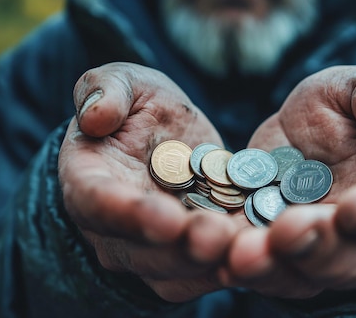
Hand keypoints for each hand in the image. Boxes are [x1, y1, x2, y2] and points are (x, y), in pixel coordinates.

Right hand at [58, 62, 238, 301]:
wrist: (166, 136)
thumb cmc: (137, 105)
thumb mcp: (123, 82)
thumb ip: (103, 91)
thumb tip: (94, 116)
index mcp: (87, 182)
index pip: (98, 203)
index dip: (130, 214)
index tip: (166, 217)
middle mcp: (112, 229)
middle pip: (142, 252)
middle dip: (182, 250)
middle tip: (218, 237)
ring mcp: (151, 249)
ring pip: (178, 273)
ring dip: (213, 266)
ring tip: (250, 250)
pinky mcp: (189, 255)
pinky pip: (209, 271)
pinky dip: (238, 266)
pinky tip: (268, 250)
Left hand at [221, 66, 355, 297]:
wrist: (298, 139)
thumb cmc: (338, 112)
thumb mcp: (352, 87)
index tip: (351, 209)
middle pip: (352, 256)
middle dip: (318, 248)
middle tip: (286, 234)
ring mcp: (318, 248)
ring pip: (303, 274)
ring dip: (273, 269)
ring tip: (242, 256)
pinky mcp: (274, 251)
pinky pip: (261, 268)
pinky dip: (238, 267)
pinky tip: (214, 257)